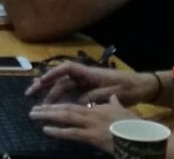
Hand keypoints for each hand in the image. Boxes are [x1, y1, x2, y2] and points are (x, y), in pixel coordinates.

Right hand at [26, 63, 152, 108]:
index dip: (53, 73)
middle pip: (60, 78)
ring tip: (39, 104)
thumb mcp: (114, 92)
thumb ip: (96, 96)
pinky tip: (54, 105)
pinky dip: (60, 97)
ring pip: (63, 86)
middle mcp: (84, 76)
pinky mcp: (88, 90)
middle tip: (30, 94)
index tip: (42, 81)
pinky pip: (70, 93)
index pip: (67, 68)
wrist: (143, 87)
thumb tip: (79, 101)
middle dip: (44, 84)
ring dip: (50, 93)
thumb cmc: (129, 88)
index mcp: (90, 73)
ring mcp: (85, 83)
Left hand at [28, 95, 132, 153]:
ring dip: (48, 115)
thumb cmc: (135, 127)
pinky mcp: (93, 136)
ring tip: (33, 115)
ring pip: (66, 117)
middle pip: (66, 108)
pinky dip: (58, 131)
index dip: (59, 103)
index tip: (46, 105)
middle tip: (33, 109)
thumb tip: (112, 98)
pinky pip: (72, 133)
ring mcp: (92, 124)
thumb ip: (114, 104)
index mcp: (98, 107)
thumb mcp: (123, 112)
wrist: (144, 137)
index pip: (74, 103)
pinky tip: (46, 130)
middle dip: (48, 107)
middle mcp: (93, 112)